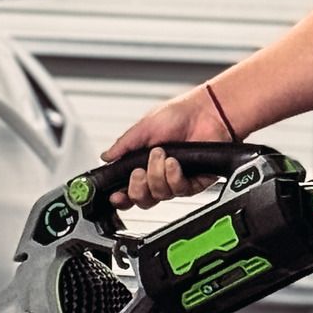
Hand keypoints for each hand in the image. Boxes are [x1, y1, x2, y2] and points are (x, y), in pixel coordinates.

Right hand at [102, 82, 238, 207]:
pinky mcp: (194, 182)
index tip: (116, 196)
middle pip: (143, 199)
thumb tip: (106, 157)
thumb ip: (124, 145)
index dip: (122, 197)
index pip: (129, 189)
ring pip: (160, 195)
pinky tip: (174, 163)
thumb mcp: (144, 128)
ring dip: (157, 175)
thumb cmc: (179, 115)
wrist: (206, 112)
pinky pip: (180, 190)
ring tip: (162, 155)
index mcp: (144, 164)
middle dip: (138, 188)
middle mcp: (159, 175)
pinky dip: (174, 177)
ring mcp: (176, 179)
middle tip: (139, 172)